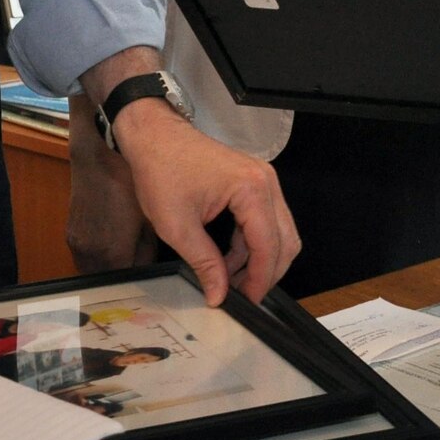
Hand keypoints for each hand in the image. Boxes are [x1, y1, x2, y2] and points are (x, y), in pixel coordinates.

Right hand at [66, 95, 158, 271]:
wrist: (98, 152)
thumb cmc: (130, 179)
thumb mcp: (149, 212)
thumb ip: (150, 245)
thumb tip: (153, 261)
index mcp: (112, 251)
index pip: (131, 278)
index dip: (146, 273)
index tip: (157, 266)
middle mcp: (89, 254)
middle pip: (112, 277)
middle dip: (129, 271)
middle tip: (145, 258)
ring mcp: (77, 244)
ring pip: (97, 269)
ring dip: (112, 265)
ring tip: (130, 249)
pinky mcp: (70, 233)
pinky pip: (86, 256)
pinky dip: (100, 255)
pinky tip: (112, 239)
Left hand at [109, 99, 300, 303]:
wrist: (154, 136)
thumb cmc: (162, 171)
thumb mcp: (177, 226)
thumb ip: (204, 263)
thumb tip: (219, 296)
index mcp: (252, 189)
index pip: (269, 245)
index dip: (261, 280)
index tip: (247, 304)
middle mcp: (266, 182)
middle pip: (285, 240)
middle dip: (267, 273)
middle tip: (244, 297)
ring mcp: (262, 180)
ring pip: (278, 232)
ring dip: (259, 260)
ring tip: (230, 282)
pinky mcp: (253, 182)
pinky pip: (264, 221)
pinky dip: (251, 245)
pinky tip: (227, 260)